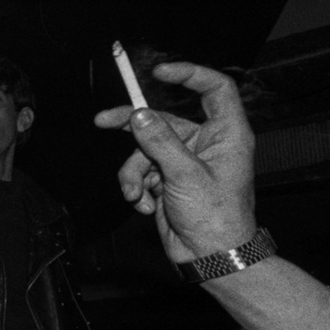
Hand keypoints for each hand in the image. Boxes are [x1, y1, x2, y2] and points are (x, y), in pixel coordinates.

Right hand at [93, 61, 256, 262]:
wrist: (210, 257)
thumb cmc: (216, 219)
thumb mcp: (185, 175)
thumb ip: (160, 142)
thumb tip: (139, 116)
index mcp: (225, 134)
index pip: (214, 90)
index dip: (189, 75)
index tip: (160, 72)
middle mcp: (206, 144)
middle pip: (163, 120)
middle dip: (133, 127)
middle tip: (104, 121)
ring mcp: (184, 162)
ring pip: (145, 149)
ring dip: (133, 172)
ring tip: (136, 193)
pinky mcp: (167, 180)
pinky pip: (141, 171)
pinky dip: (136, 187)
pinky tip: (143, 203)